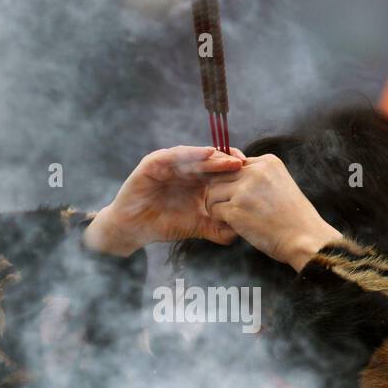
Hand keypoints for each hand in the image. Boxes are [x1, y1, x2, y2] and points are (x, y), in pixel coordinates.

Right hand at [83, 146, 244, 256]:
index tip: (253, 176)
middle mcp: (185, 169)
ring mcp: (169, 164)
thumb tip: (240, 234)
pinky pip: (174, 155)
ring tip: (230, 159)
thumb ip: (216, 228)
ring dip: (213, 156)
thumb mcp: (196, 226)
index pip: (219, 172)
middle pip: (210, 161)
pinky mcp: (154, 163)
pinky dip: (190, 153)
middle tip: (245, 164)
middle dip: (228, 162)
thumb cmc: (164, 224)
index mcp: (196, 181)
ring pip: (195, 156)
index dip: (235, 173)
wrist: (134, 229)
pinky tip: (206, 154)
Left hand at [204, 154, 340, 270]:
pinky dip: (219, 220)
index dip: (231, 182)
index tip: (238, 197)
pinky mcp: (236, 210)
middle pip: (220, 176)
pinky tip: (231, 227)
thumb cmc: (295, 218)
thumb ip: (259, 179)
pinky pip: (214, 210)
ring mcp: (244, 190)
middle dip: (220, 193)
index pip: (234, 164)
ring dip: (217, 206)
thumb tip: (234, 181)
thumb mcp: (282, 185)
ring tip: (229, 218)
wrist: (306, 239)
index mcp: (268, 162)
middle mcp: (255, 172)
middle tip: (227, 209)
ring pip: (212, 192)